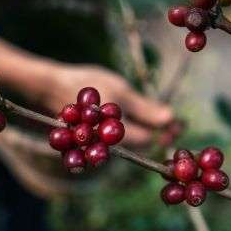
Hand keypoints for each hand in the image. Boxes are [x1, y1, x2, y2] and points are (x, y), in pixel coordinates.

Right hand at [45, 64, 173, 146]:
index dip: (164, 131)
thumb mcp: (120, 91)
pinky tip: (138, 118)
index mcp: (116, 134)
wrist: (51, 86)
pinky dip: (131, 128)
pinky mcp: (93, 138)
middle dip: (157, 132)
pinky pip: (117, 137)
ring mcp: (99, 143)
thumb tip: (171, 119)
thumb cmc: (86, 84)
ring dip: (146, 130)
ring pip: (129, 141)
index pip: (147, 139)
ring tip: (159, 117)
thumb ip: (145, 108)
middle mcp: (107, 145)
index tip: (179, 122)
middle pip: (139, 143)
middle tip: (173, 121)